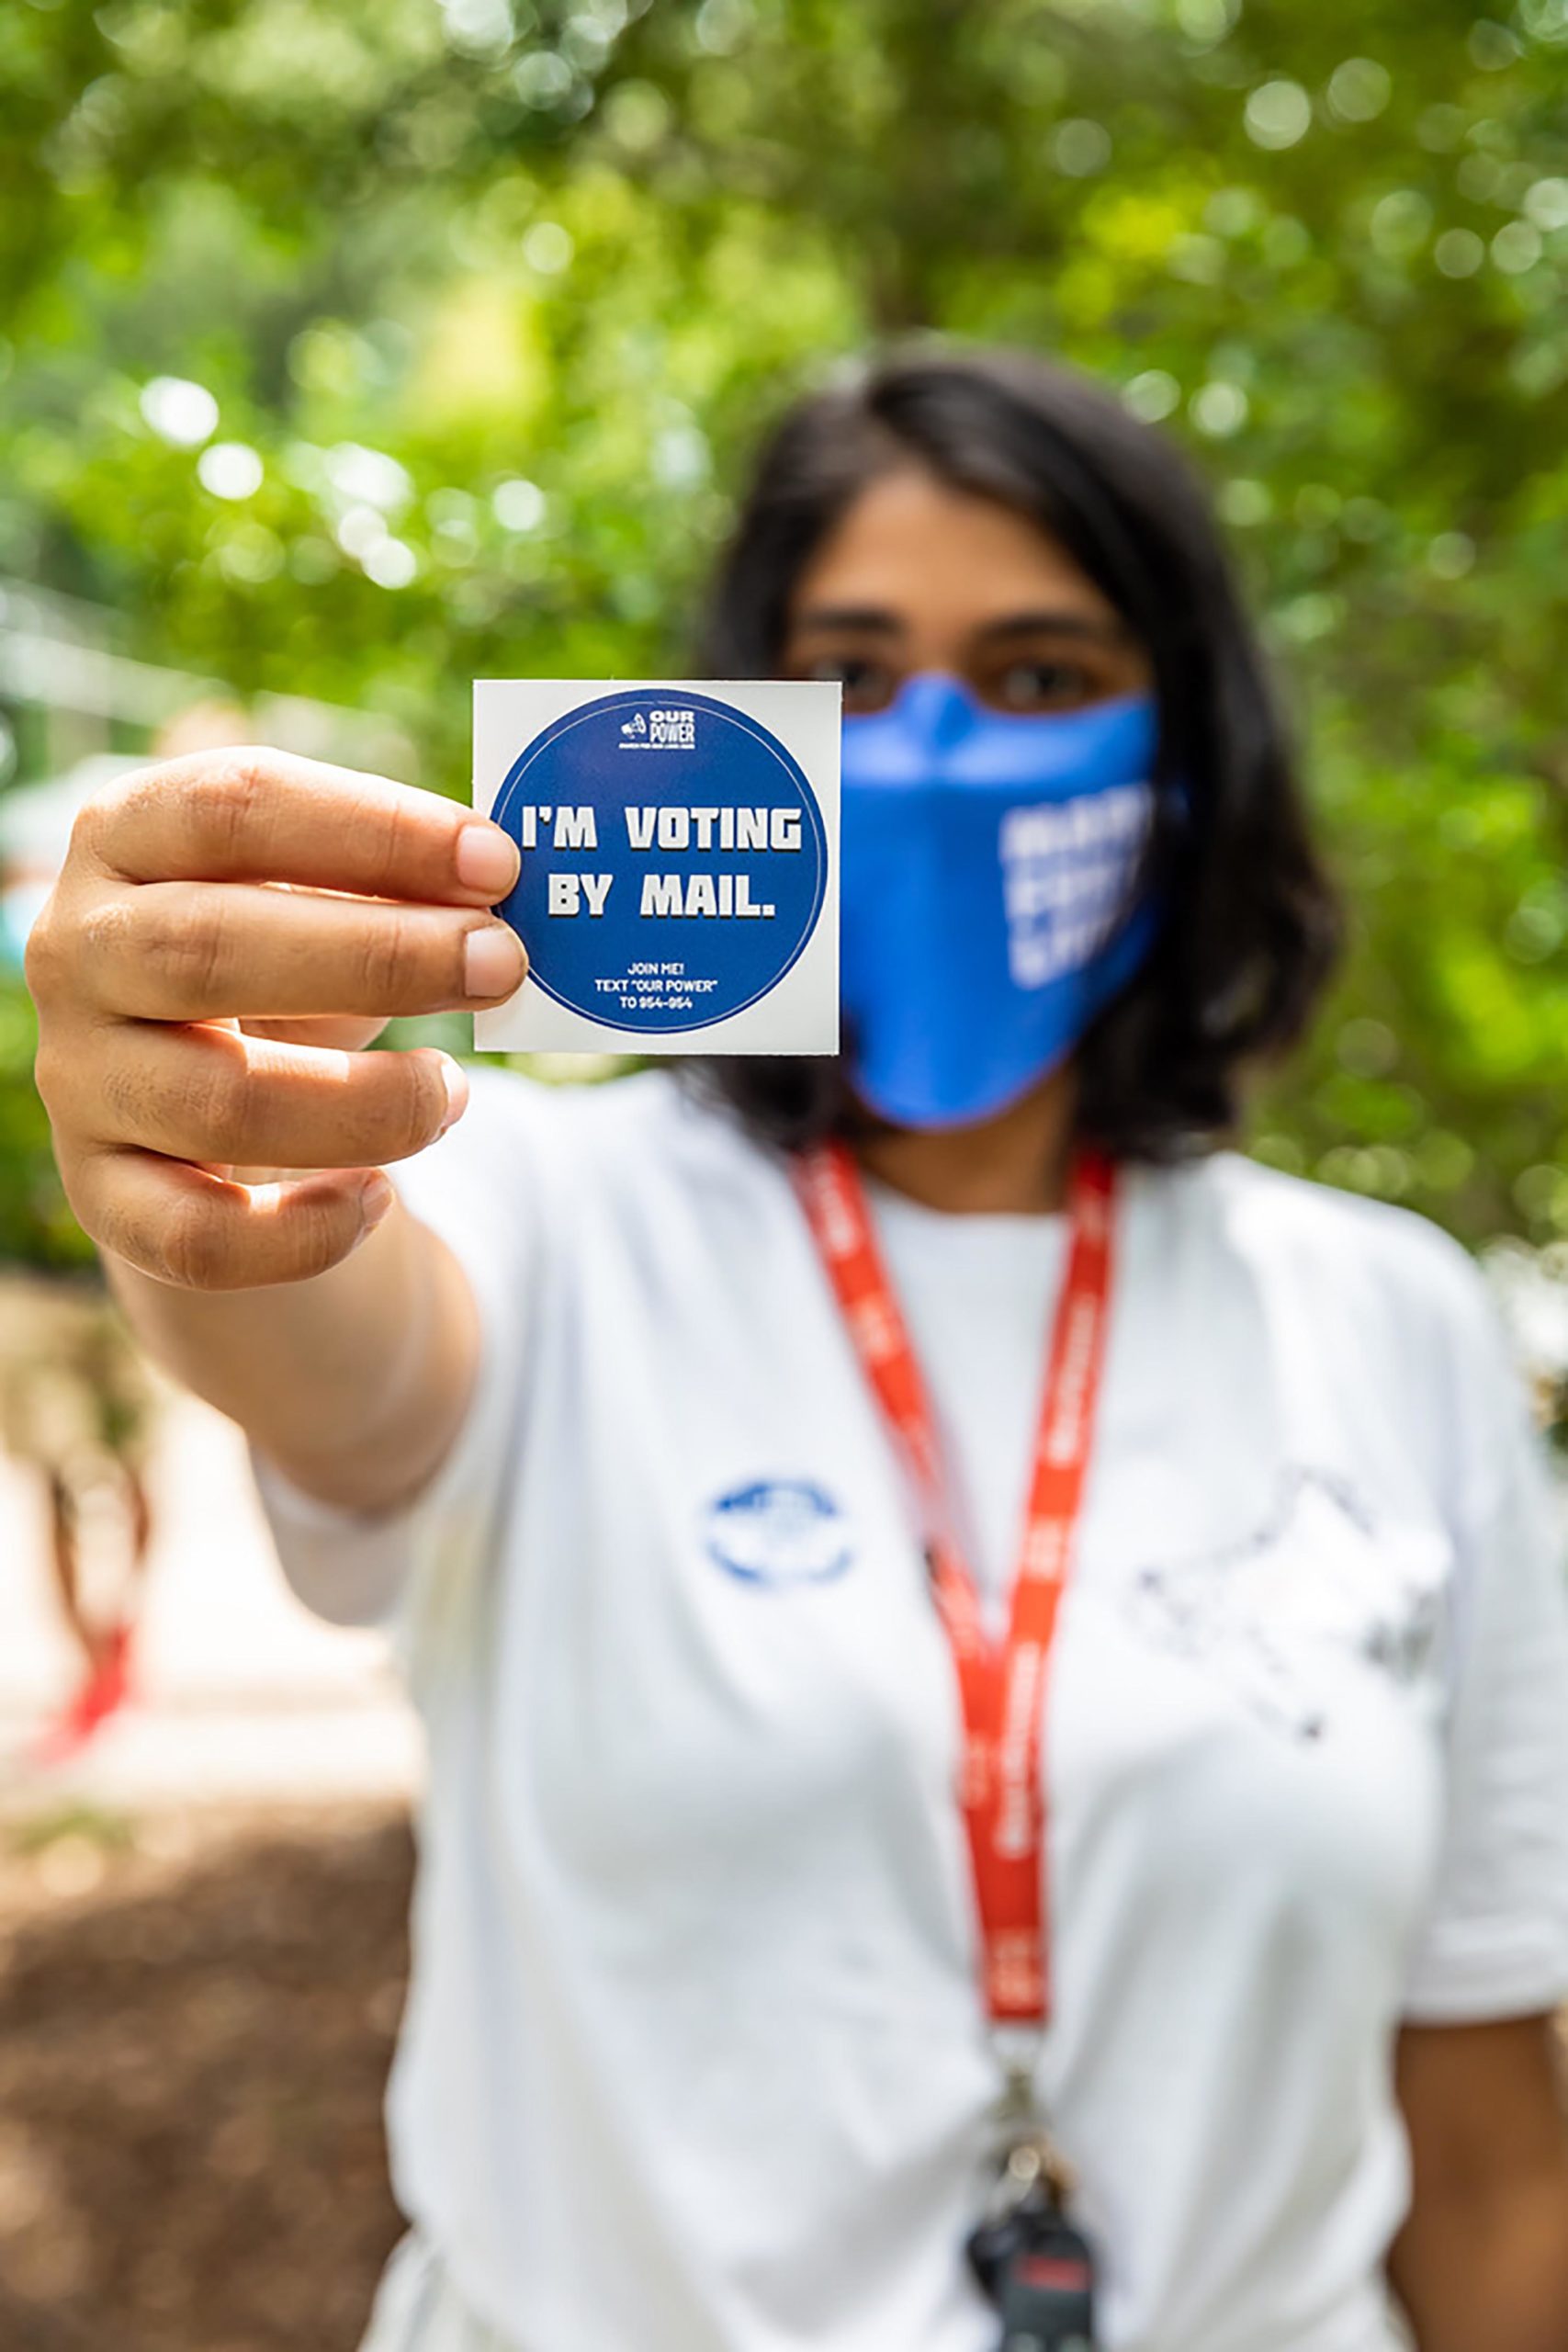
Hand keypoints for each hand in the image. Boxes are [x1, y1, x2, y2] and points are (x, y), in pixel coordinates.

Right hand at [27, 747, 524, 1289]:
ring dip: (366, 1103)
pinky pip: (197, 1237)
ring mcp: (82, 1077)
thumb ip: (387, 883)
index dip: (373, 829)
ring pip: (218, 1104)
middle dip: (379, 958)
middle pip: (210, 948)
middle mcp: (76, 950)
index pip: (234, 806)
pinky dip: (301, 1232)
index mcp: (125, 835)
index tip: (497, 861)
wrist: (200, 1092)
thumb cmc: (280, 956)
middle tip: (500, 964)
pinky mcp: (102, 1193)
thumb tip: (503, 889)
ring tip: (456, 1091)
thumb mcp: (319, 897)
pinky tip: (378, 1199)